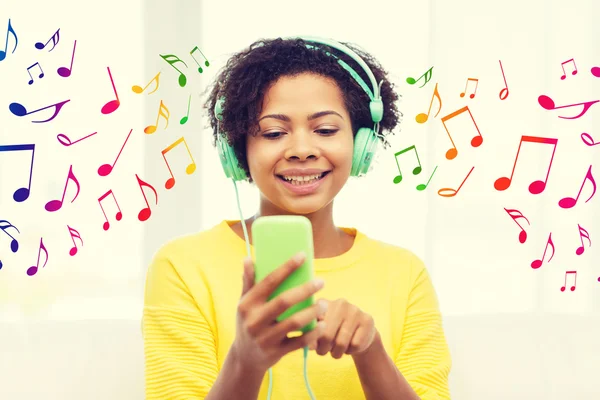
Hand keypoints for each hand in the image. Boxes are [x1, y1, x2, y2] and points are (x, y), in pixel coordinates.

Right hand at [232, 252, 327, 372]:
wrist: (245, 358)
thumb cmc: (248, 323)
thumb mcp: (244, 304)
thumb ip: (248, 282)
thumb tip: (247, 258)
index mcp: (247, 304)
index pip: (269, 281)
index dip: (287, 267)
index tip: (303, 255)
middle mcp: (254, 321)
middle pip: (284, 301)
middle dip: (305, 290)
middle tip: (321, 282)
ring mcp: (265, 338)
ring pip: (294, 323)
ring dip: (312, 312)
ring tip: (325, 303)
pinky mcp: (275, 353)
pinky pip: (298, 342)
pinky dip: (313, 333)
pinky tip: (323, 324)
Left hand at [310, 298, 377, 358]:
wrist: (360, 333)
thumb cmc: (334, 333)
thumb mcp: (320, 332)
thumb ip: (312, 336)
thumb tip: (309, 345)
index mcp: (324, 303)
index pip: (312, 324)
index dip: (312, 339)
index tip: (314, 345)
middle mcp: (340, 303)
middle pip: (326, 335)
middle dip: (323, 349)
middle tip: (324, 352)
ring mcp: (355, 310)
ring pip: (341, 343)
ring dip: (337, 353)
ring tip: (337, 350)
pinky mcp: (367, 320)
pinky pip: (355, 345)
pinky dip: (350, 351)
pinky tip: (351, 345)